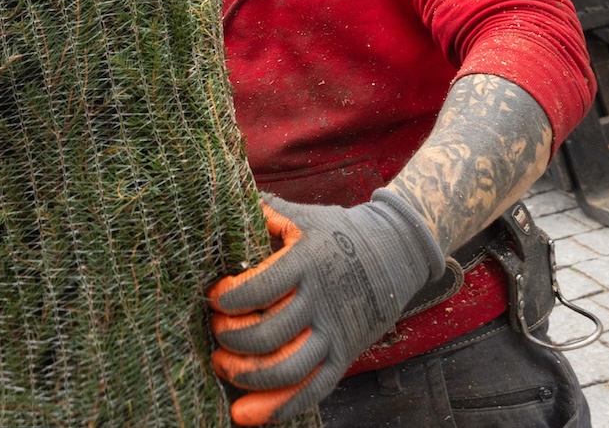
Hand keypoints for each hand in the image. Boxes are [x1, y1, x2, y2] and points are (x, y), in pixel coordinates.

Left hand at [208, 192, 443, 423]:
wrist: (394, 250)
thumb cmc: (337, 232)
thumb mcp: (302, 216)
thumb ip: (264, 212)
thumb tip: (225, 202)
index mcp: (305, 261)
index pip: (260, 287)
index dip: (229, 298)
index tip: (214, 297)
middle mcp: (320, 300)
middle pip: (268, 334)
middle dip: (231, 339)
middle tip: (216, 331)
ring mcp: (334, 332)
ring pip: (287, 369)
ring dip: (247, 376)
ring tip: (224, 367)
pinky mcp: (344, 355)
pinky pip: (312, 391)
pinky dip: (279, 408)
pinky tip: (248, 415)